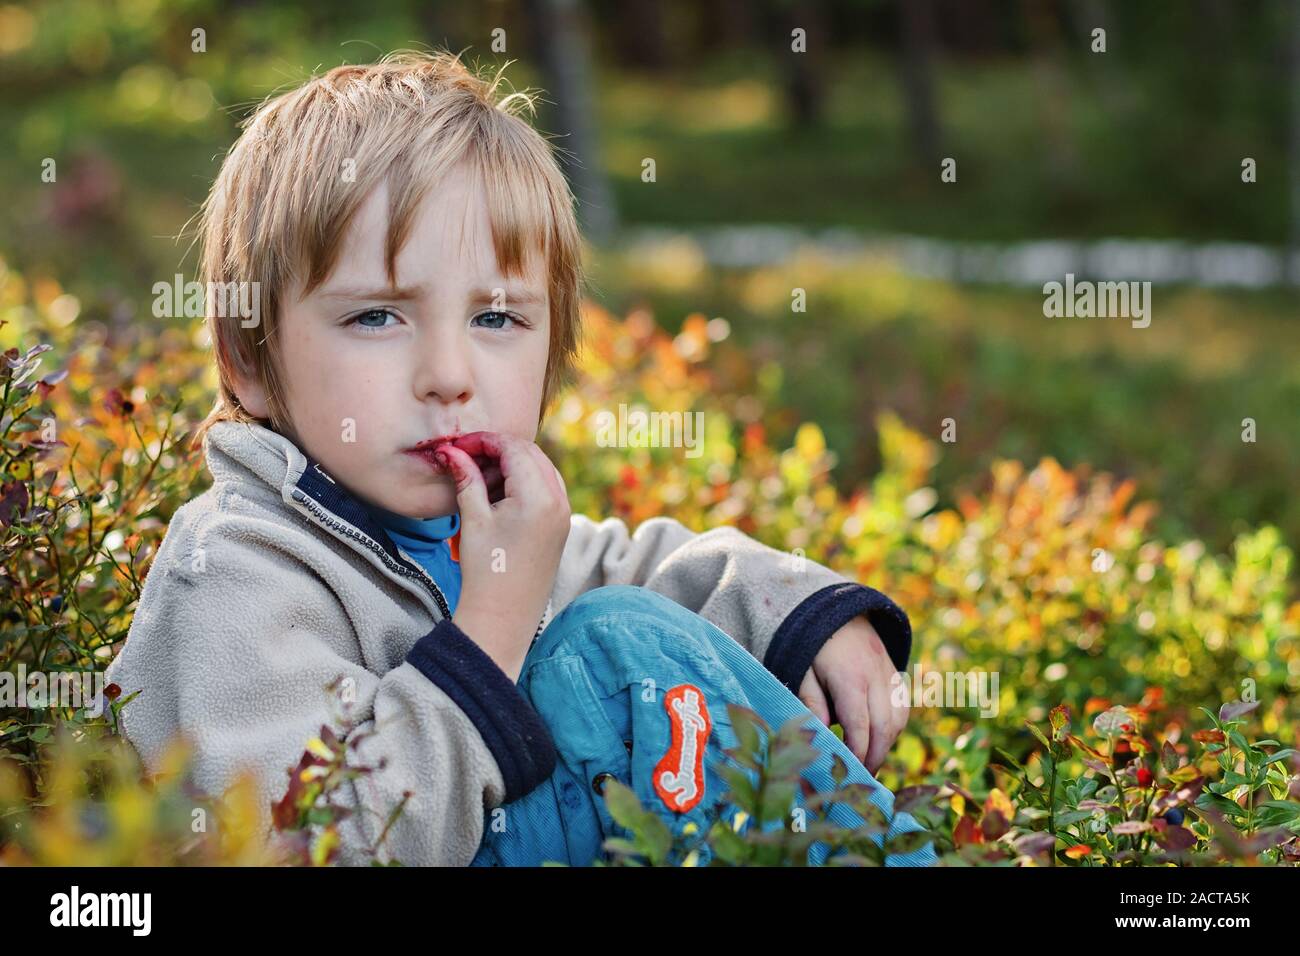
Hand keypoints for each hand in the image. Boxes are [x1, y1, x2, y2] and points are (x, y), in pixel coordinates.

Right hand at [436, 432, 569, 681]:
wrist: (504, 616)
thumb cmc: (486, 570)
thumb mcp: (473, 519)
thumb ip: (466, 478)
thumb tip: (452, 451)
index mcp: (539, 498)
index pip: (514, 448)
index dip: (484, 441)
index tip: (459, 445)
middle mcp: (559, 502)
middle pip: (531, 454)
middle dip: (499, 449)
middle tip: (467, 457)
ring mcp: (564, 514)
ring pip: (541, 468)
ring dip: (512, 465)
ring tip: (479, 477)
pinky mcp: (561, 526)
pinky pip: (546, 488)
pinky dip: (524, 482)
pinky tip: (498, 493)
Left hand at [796, 615, 906, 773]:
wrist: (834, 609)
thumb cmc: (811, 644)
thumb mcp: (802, 671)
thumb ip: (811, 701)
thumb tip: (820, 733)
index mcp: (850, 678)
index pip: (860, 726)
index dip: (858, 753)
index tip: (850, 771)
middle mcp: (876, 676)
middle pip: (884, 727)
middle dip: (876, 755)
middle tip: (863, 775)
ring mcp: (889, 673)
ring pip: (898, 718)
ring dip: (887, 743)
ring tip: (871, 760)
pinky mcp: (895, 672)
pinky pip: (902, 706)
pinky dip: (894, 726)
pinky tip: (880, 737)